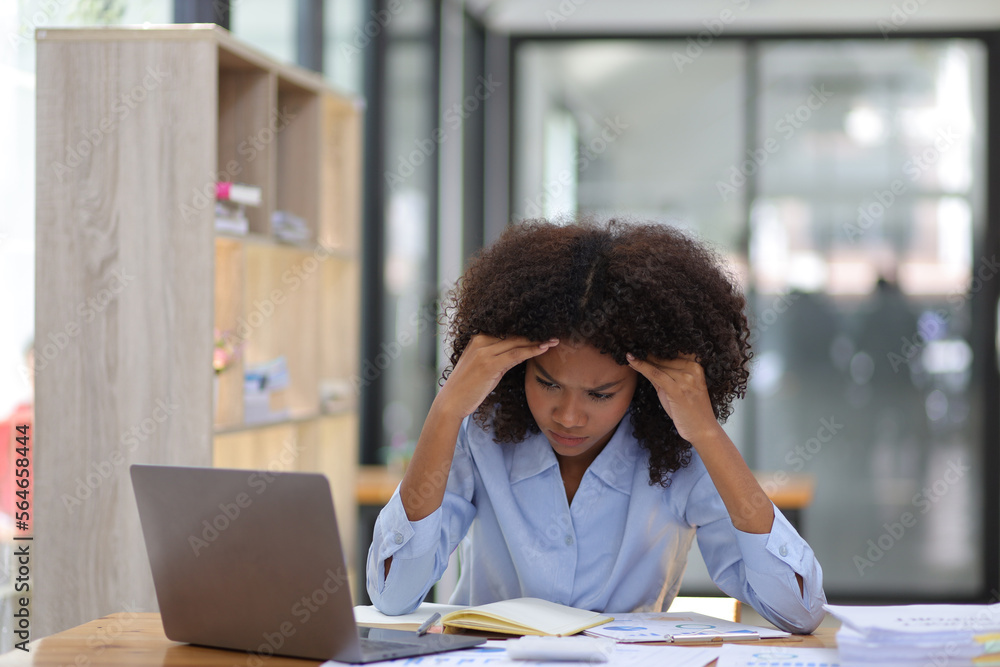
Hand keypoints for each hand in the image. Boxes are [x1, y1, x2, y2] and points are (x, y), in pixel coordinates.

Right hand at [436, 335, 557, 419]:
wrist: (451, 402)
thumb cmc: (467, 388)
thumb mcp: (483, 368)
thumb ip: (497, 357)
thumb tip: (518, 353)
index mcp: (477, 339)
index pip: (507, 333)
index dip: (526, 334)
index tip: (542, 334)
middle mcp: (480, 341)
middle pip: (514, 335)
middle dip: (534, 335)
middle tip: (553, 335)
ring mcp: (484, 351)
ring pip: (517, 342)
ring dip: (538, 341)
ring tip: (554, 340)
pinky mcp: (489, 363)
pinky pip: (516, 354)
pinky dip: (532, 350)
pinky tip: (544, 348)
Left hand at [626, 353, 722, 445]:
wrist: (702, 429)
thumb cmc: (690, 410)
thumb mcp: (678, 388)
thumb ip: (664, 374)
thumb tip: (645, 362)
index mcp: (696, 365)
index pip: (672, 350)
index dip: (655, 347)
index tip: (640, 341)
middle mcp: (693, 369)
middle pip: (664, 356)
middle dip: (646, 352)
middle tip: (631, 344)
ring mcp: (686, 379)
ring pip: (658, 364)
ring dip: (641, 358)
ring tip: (628, 354)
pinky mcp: (677, 390)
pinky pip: (655, 374)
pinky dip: (641, 366)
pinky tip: (631, 360)